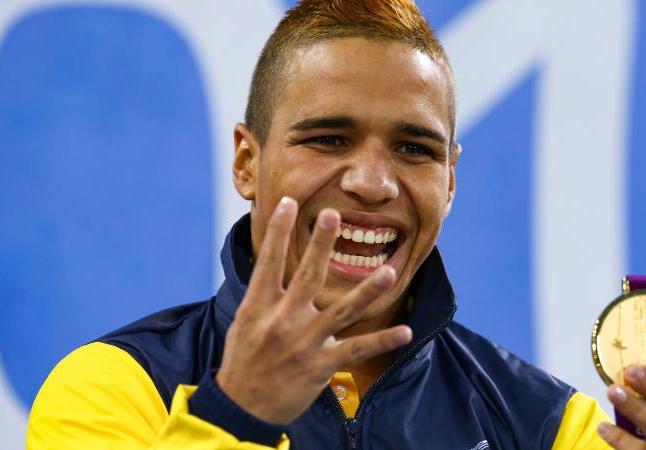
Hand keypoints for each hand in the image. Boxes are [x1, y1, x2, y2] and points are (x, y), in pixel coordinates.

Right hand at [215, 197, 412, 424]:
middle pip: (306, 277)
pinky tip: (405, 332)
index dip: (276, 231)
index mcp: (259, 307)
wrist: (240, 408)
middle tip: (333, 215)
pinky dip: (383, 341)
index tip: (287, 202)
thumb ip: (264, 295)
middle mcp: (281, 322)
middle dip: (320, 244)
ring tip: (389, 271)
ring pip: (341, 312)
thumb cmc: (243, 360)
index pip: (268, 262)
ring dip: (367, 291)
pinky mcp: (319, 367)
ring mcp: (303, 345)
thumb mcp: (244, 323)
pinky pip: (356, 350)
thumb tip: (274, 264)